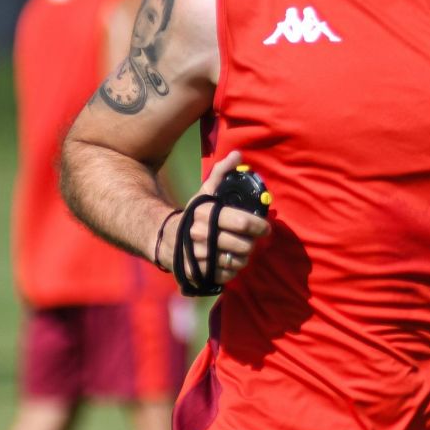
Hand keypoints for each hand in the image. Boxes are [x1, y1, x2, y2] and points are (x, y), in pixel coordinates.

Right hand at [191, 150, 271, 285]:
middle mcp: (203, 236)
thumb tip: (238, 155)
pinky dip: (232, 270)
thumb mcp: (204, 193)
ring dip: (243, 257)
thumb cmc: (192, 215)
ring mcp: (200, 256)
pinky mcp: (199, 273)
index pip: (244, 222)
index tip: (265, 227)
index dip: (260, 226)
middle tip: (252, 241)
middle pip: (243, 245)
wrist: (164, 238)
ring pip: (237, 262)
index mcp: (208, 214)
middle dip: (252, 244)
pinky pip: (227, 275)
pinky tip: (229, 261)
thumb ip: (221, 173)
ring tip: (241, 251)